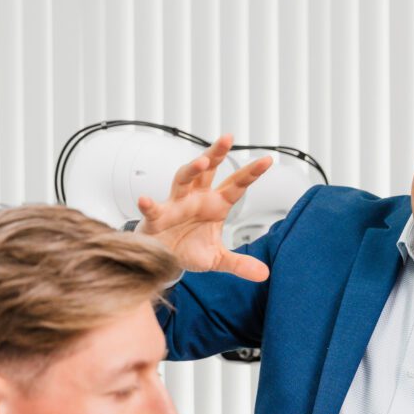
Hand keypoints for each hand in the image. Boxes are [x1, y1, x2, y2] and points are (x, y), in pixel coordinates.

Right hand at [136, 134, 272, 281]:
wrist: (163, 260)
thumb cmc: (188, 250)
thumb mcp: (217, 259)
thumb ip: (239, 263)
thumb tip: (263, 274)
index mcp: (215, 204)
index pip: (236, 186)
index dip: (251, 173)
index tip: (267, 160)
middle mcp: (196, 198)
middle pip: (207, 170)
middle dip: (216, 154)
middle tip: (227, 138)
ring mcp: (176, 205)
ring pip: (183, 179)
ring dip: (191, 169)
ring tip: (202, 161)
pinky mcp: (156, 217)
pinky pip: (152, 209)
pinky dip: (148, 204)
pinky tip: (145, 200)